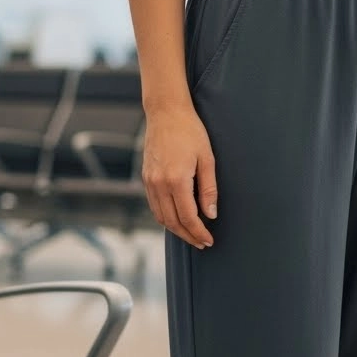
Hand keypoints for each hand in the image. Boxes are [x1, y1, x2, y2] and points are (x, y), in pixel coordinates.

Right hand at [142, 103, 217, 247]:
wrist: (166, 113)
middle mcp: (159, 184)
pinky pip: (154, 205)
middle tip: (201, 242)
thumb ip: (209, 189)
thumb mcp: (207, 158)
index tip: (208, 240)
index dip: (199, 232)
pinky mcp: (145, 177)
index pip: (188, 217)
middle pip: (173, 221)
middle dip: (188, 235)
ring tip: (191, 234)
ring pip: (160, 216)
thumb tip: (210, 215)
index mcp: (176, 180)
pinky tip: (177, 218)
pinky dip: (165, 217)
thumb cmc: (190, 132)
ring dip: (176, 229)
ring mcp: (149, 181)